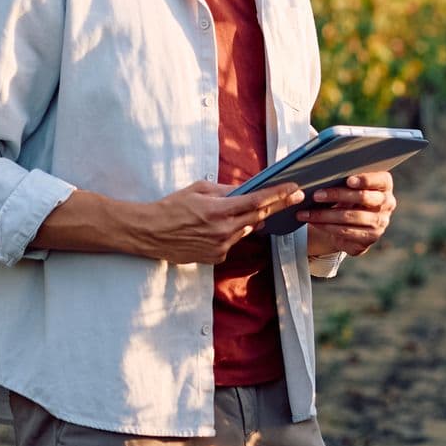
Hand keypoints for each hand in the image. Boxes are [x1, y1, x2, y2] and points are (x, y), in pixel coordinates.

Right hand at [136, 180, 302, 263]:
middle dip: (279, 205)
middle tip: (295, 196)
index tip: (294, 188)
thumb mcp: (198, 190)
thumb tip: (245, 190)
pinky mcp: (216, 257)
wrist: (150, 233)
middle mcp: (224, 230)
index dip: (279, 194)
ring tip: (236, 211)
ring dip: (250, 219)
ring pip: (246, 230)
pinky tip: (213, 228)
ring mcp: (221, 246)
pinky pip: (232, 242)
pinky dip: (231, 233)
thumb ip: (225, 190)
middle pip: (260, 216)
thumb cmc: (171, 207)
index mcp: (219, 210)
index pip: (257, 201)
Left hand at [300, 171, 395, 256]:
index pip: (380, 180)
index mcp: (385, 185)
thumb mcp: (349, 186)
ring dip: (326, 215)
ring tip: (306, 213)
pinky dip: (327, 227)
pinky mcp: (370, 238)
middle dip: (337, 195)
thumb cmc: (348, 196)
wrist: (352, 222)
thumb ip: (343, 179)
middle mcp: (387, 203)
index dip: (365, 180)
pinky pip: (346, 232)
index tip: (348, 180)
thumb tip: (319, 176)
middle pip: (364, 198)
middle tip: (316, 195)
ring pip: (351, 217)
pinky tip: (313, 222)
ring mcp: (380, 222)